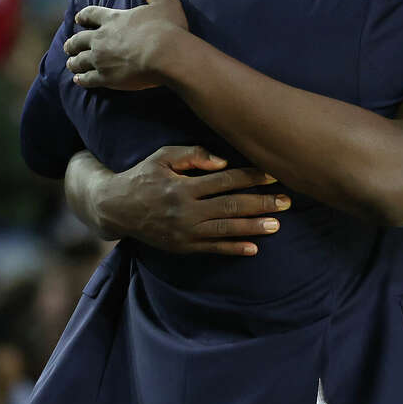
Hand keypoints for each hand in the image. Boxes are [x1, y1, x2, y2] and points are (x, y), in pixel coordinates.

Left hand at [64, 0, 189, 89]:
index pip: (91, 14)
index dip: (83, 16)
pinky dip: (81, 79)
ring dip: (73, 61)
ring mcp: (101, 59)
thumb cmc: (168, 28)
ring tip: (71, 64)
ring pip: (79, 60)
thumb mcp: (163, 0)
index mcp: (113, 19)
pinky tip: (78, 80)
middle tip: (68, 46)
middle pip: (79, 39)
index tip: (77, 20)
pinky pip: (87, 79)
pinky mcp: (106, 78)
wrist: (168, 55)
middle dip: (72, 43)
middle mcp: (101, 38)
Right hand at [96, 146, 290, 255]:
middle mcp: (185, 211)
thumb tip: (223, 161)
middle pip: (231, 207)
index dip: (251, 177)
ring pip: (225, 230)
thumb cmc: (143, 175)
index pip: (225, 181)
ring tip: (277, 225)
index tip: (273, 174)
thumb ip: (192, 154)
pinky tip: (253, 248)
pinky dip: (233, 249)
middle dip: (261, 204)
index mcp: (182, 186)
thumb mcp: (162, 156)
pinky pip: (212, 249)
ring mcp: (184, 232)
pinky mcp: (182, 247)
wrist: (115, 209)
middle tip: (287, 201)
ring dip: (253, 228)